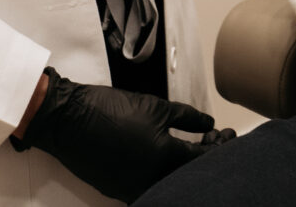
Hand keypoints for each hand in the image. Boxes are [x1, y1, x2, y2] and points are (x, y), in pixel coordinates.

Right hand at [16, 68, 233, 201]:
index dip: (220, 145)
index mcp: (164, 159)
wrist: (68, 119)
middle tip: (214, 139)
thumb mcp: (155, 106)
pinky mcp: (117, 189)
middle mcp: (151, 180)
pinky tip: (167, 158)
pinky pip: (149, 185)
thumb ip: (186, 118)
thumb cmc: (109, 109)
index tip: (227, 134)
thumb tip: (208, 124)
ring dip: (184, 166)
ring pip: (169, 181)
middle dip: (205, 156)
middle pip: (189, 174)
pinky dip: (163, 173)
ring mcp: (133, 188)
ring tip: (193, 147)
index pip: (203, 158)